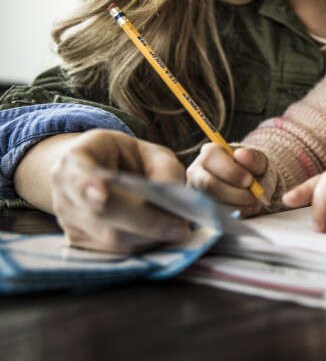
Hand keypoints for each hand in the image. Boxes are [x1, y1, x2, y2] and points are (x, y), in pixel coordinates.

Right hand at [48, 129, 189, 253]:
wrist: (100, 171)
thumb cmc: (129, 159)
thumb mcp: (151, 152)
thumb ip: (166, 171)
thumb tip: (176, 205)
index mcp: (76, 160)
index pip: (79, 176)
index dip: (89, 186)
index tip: (101, 196)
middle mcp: (64, 193)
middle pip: (103, 215)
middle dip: (145, 222)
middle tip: (180, 227)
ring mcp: (68, 222)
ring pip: (111, 239)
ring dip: (148, 238)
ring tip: (177, 230)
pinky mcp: (79, 244)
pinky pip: (114, 252)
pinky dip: (142, 246)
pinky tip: (161, 236)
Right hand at [187, 144, 266, 216]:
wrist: (248, 184)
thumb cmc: (250, 168)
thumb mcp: (257, 160)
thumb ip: (253, 157)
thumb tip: (242, 154)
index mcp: (209, 152)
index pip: (211, 159)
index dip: (231, 172)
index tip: (250, 180)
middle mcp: (196, 170)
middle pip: (208, 184)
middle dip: (235, 194)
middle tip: (253, 197)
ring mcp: (195, 191)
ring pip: (210, 202)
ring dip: (236, 206)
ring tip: (254, 204)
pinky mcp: (198, 208)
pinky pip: (213, 215)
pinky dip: (234, 214)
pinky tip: (247, 209)